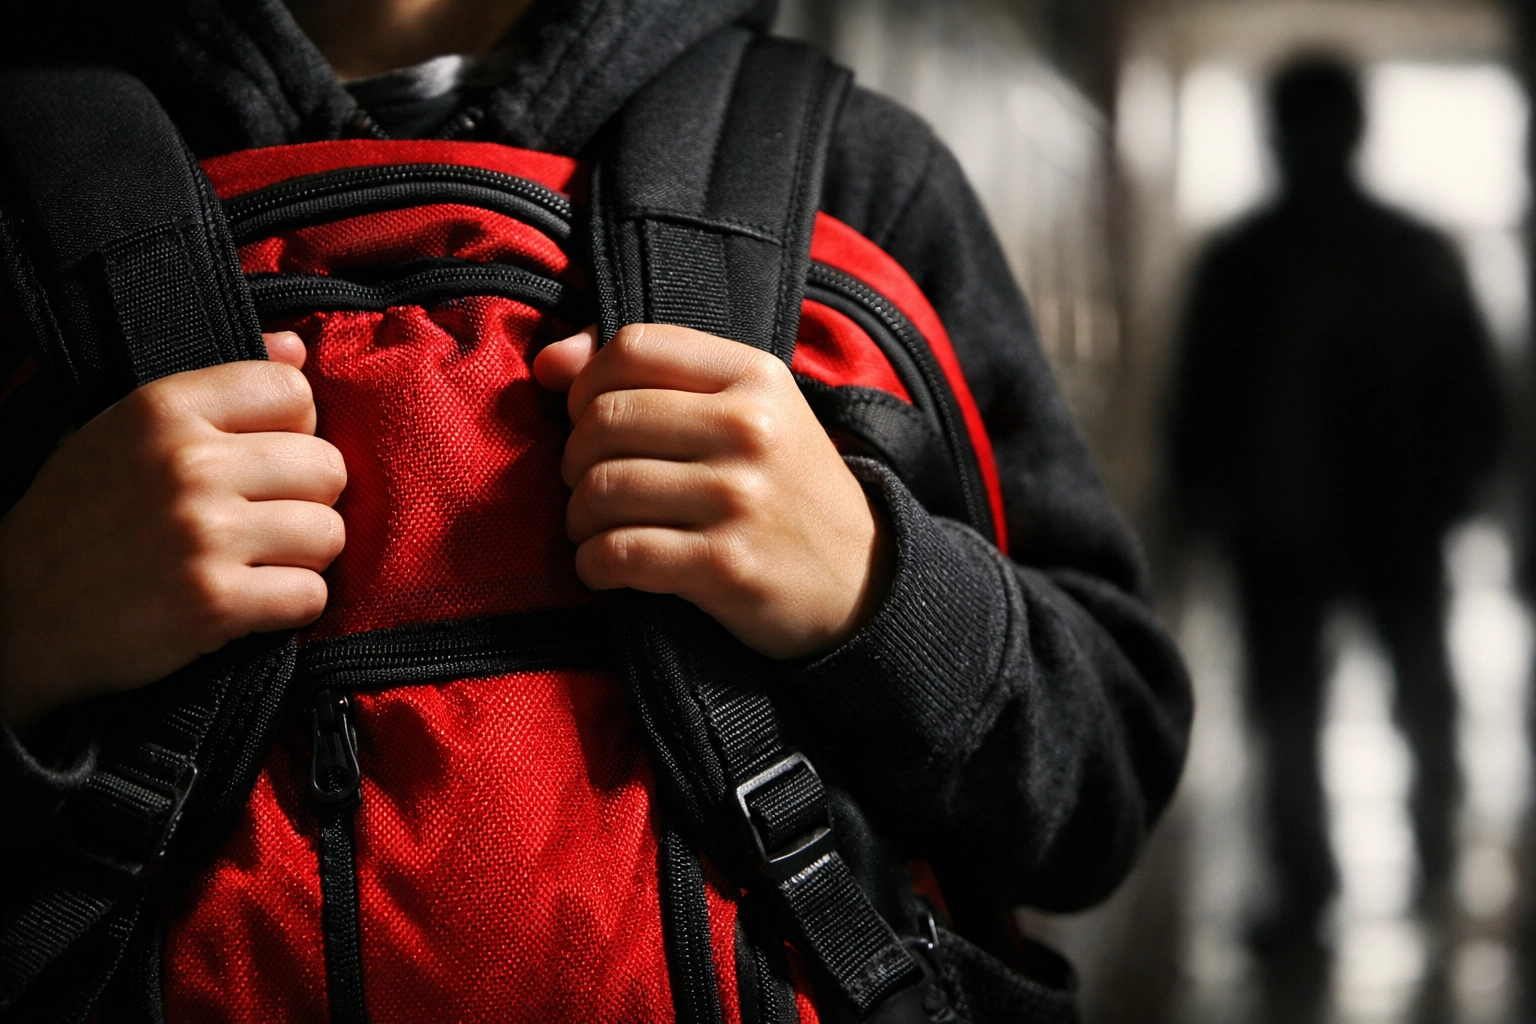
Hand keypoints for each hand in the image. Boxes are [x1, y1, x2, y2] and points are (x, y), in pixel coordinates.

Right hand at [0, 333, 346, 726]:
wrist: (13, 614)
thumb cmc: (77, 520)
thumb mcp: (126, 431)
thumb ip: (219, 390)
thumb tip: (296, 349)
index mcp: (163, 407)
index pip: (293, 391)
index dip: (294, 431)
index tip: (262, 462)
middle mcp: (188, 463)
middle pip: (328, 467)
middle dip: (307, 500)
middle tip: (261, 521)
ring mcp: (203, 534)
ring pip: (329, 535)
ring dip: (302, 557)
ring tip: (253, 562)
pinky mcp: (213, 603)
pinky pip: (312, 596)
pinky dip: (291, 607)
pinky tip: (249, 602)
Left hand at [533, 324, 892, 659]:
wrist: (864, 582)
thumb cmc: (787, 489)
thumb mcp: (748, 412)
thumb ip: (656, 375)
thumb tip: (550, 362)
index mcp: (755, 375)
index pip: (632, 348)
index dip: (588, 384)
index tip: (590, 418)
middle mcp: (749, 428)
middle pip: (605, 419)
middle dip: (576, 458)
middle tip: (590, 484)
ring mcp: (738, 498)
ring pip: (603, 488)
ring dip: (580, 517)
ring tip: (596, 528)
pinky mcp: (725, 565)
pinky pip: (619, 553)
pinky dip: (594, 564)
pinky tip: (605, 568)